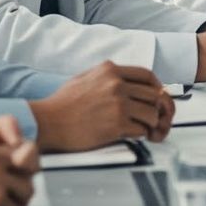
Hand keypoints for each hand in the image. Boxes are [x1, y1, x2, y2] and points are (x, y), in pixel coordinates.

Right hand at [29, 62, 173, 150]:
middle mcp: (116, 84)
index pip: (147, 75)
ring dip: (150, 123)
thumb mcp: (85, 78)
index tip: (157, 96)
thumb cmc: (62, 104)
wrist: (47, 122)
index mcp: (110, 70)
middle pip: (153, 95)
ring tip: (142, 128)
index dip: (157, 87)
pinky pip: (142, 129)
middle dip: (155, 108)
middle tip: (152, 117)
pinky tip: (131, 134)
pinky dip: (141, 134)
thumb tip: (129, 83)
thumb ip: (108, 77)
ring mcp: (118, 104)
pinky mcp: (117, 124)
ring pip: (152, 113)